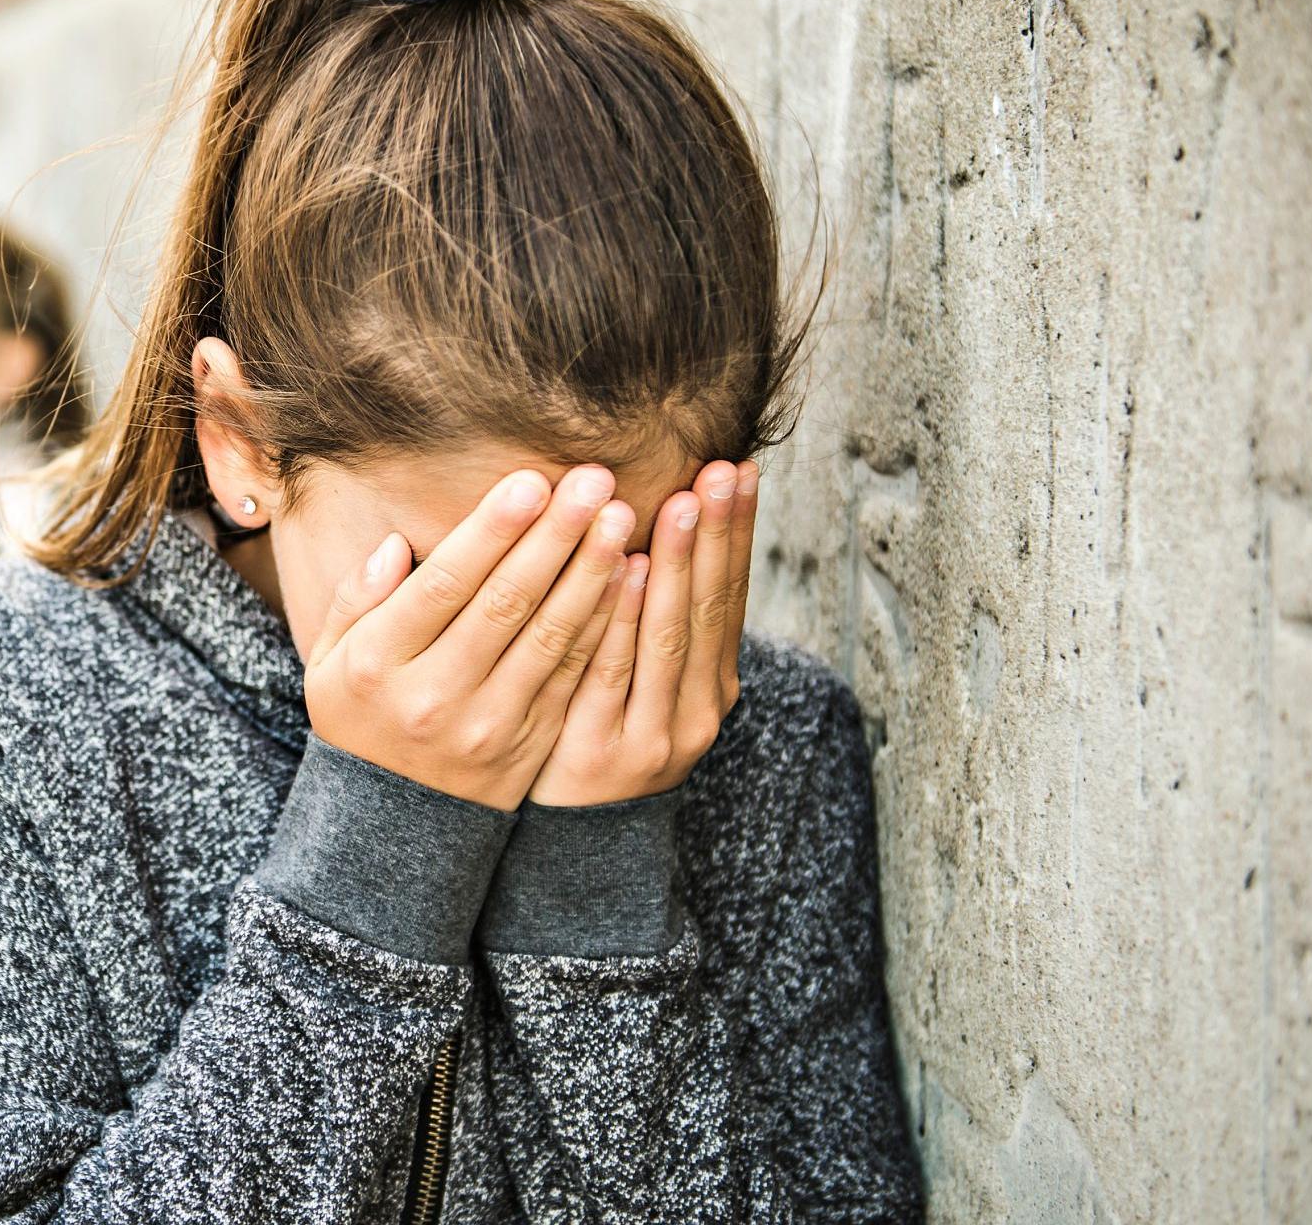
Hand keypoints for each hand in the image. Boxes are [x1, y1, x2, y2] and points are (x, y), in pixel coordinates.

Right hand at [304, 466, 637, 809]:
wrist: (393, 821)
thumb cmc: (361, 716)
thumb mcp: (330, 660)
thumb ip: (357, 599)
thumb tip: (398, 546)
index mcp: (379, 664)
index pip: (444, 585)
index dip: (492, 531)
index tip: (532, 481)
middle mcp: (435, 695)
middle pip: (505, 604)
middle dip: (554, 536)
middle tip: (595, 481)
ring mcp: (488, 725)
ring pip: (550, 638)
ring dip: (591, 573)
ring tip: (621, 517)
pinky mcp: (530, 744)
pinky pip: (573, 676)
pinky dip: (604, 625)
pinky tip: (628, 579)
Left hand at [530, 460, 756, 805]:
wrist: (571, 842)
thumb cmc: (597, 737)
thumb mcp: (640, 684)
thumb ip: (651, 620)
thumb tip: (651, 530)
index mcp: (712, 684)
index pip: (730, 595)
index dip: (737, 533)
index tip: (740, 469)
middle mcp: (699, 707)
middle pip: (710, 608)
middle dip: (717, 535)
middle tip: (720, 471)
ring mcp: (657, 733)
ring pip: (671, 635)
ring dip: (680, 566)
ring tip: (684, 503)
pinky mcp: (607, 751)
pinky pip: (614, 671)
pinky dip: (625, 620)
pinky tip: (630, 571)